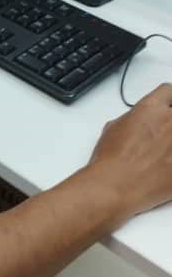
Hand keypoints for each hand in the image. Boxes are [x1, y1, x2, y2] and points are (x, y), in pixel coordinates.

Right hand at [89, 83, 171, 215]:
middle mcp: (170, 122)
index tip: (168, 106)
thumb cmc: (112, 159)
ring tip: (165, 150)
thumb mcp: (114, 126)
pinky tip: (166, 165)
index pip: (169, 91)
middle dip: (171, 121)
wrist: (116, 185)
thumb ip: (134, 118)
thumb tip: (138, 123)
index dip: (167, 99)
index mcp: (151, 108)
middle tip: (166, 131)